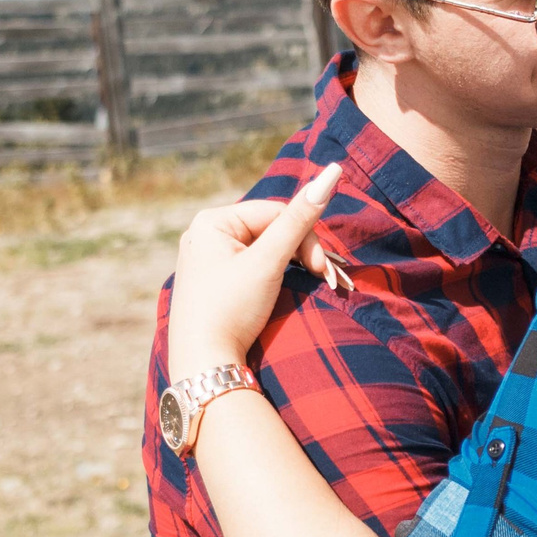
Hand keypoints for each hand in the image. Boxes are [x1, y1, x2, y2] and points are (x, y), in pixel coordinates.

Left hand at [167, 163, 346, 369]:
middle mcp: (204, 234)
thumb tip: (333, 171)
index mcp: (212, 221)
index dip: (307, 237)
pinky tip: (289, 289)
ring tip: (318, 284)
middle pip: (271, 230)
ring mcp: (207, 259)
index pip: (276, 212)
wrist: (203, 365)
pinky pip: (253, 266)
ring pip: (265, 249)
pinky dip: (276, 275)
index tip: (325, 269)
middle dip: (303, 253)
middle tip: (327, 280)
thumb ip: (300, 219)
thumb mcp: (268, 262)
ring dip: (295, 265)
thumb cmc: (231, 310)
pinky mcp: (213, 281)